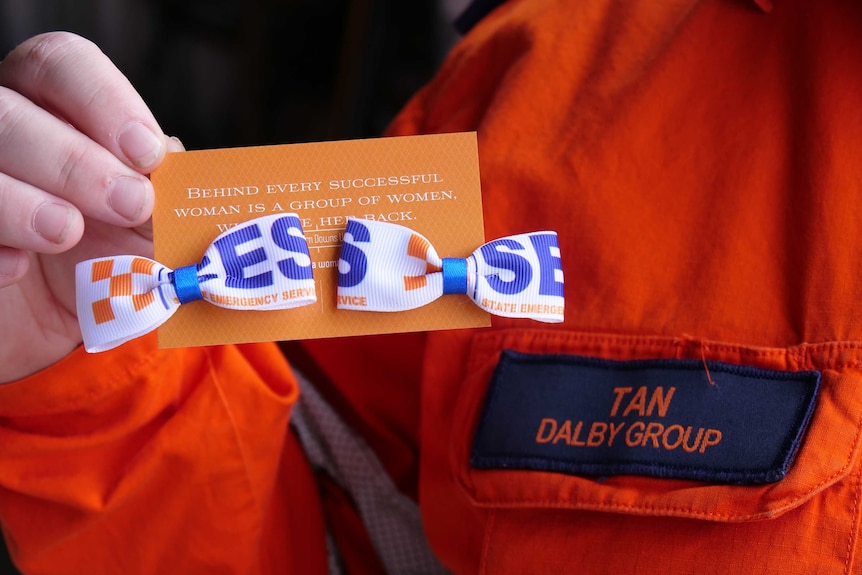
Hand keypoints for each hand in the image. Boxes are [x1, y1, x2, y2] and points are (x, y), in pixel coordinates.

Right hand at [0, 32, 181, 381]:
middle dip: (72, 159)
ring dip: (19, 199)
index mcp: (54, 110)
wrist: (82, 323)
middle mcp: (5, 135)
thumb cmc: (121, 260)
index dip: (103, 100)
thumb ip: (170, 192)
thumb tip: (176, 157)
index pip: (62, 65)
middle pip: (9, 112)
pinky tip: (18, 270)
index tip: (148, 153)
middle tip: (131, 203)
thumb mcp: (155, 228)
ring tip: (66, 231)